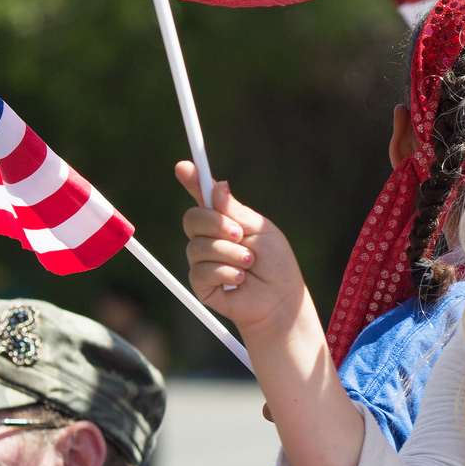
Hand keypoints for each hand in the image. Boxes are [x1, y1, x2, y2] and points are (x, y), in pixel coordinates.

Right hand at [175, 164, 305, 332]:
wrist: (280, 298)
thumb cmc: (274, 262)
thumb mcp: (258, 229)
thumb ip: (234, 210)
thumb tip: (218, 185)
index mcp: (224, 219)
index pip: (202, 195)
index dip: (192, 179)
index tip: (184, 167)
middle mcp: (209, 237)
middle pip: (192, 218)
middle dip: (215, 224)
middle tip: (239, 235)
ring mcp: (202, 260)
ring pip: (198, 246)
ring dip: (228, 253)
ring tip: (249, 263)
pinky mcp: (201, 284)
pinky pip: (201, 270)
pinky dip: (225, 272)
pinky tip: (240, 278)